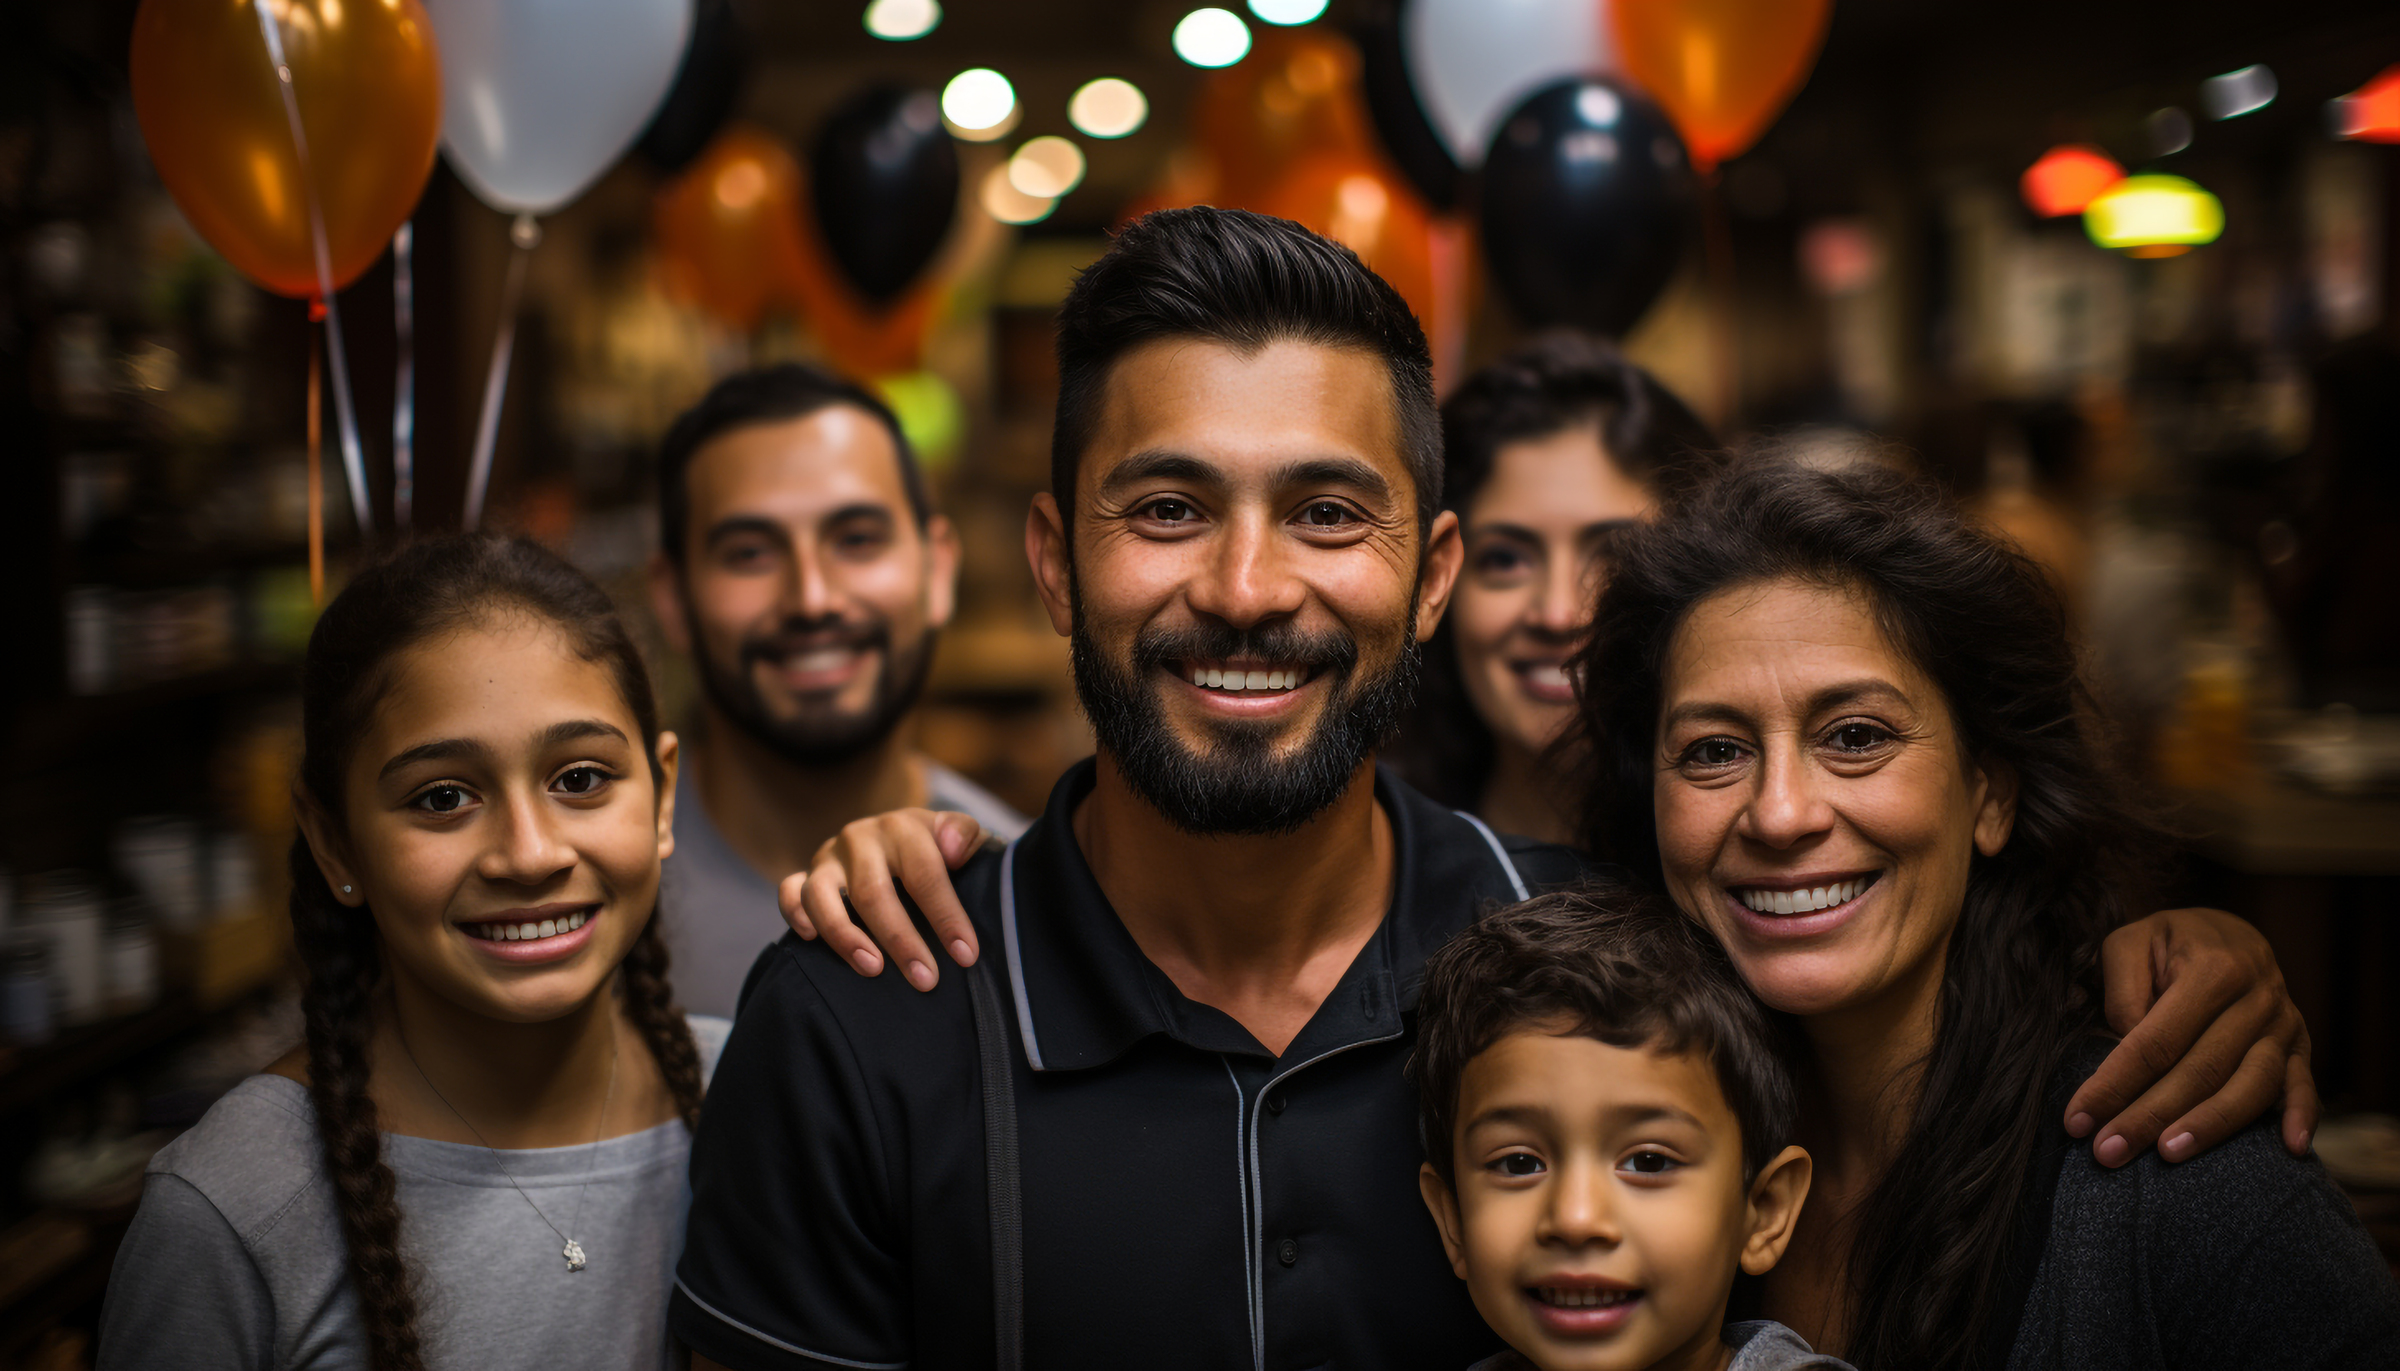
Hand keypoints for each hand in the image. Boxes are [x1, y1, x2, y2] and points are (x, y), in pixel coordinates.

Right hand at [778, 809, 985, 991]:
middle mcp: (860, 839)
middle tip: (925, 979)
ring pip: (822, 896)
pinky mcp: (806, 875)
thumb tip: (952, 849)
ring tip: (873, 970)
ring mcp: (828, 858)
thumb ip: (964, 835)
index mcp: (903, 828)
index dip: (946, 916)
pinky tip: (810, 939)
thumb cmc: (941, 851)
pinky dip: (794, 914)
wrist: (905, 840)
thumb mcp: (961, 836)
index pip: (925, 874)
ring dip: (845, 936)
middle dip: (901, 940)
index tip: (965, 955)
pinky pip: (789, 892)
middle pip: (873, 892)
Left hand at [2066, 907, 2317, 1166]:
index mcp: (2213, 970)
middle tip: (2108, 1153)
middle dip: (2149, 1115)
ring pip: (2251, 1085)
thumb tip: (2122, 1043)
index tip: (2078, 1120)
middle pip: (2200, 1070)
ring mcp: (2284, 1026)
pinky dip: (2303, 1117)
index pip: (2155, 1039)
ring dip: (2210, 1127)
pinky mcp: (2300, 1047)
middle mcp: (2256, 999)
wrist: (2228, 933)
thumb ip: (2123, 988)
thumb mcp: (2132, 941)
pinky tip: (2289, 1150)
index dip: (2115, 1083)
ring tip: (2168, 1156)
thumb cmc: (2169, 944)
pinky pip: (2304, 1085)